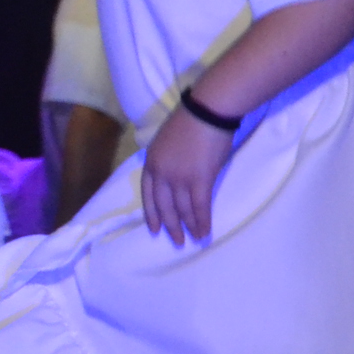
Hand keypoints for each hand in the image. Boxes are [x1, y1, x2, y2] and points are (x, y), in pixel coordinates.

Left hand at [139, 106, 235, 246]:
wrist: (206, 112)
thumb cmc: (189, 122)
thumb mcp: (166, 142)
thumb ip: (166, 162)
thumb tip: (175, 179)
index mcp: (151, 162)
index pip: (147, 195)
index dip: (152, 214)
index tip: (155, 229)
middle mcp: (162, 173)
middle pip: (164, 206)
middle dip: (171, 225)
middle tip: (177, 241)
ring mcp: (180, 177)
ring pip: (183, 209)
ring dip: (189, 226)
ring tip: (194, 239)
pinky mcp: (200, 179)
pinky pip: (200, 207)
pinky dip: (203, 221)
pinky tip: (205, 231)